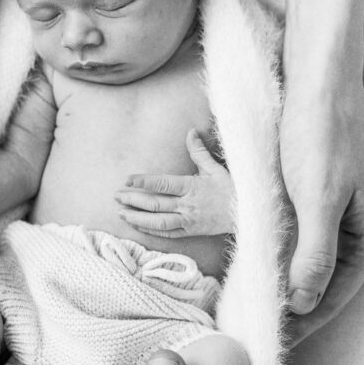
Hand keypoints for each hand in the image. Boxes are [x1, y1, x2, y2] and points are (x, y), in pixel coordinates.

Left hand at [115, 129, 233, 236]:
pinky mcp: (190, 232)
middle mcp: (187, 205)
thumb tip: (191, 131)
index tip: (127, 180)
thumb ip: (199, 151)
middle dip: (133, 200)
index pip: (162, 183)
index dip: (143, 181)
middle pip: (154, 203)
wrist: (247, 213)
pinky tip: (137, 225)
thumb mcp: (215, 168)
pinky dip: (150, 230)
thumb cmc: (231, 188)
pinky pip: (167, 233)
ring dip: (137, 217)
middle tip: (116, 196)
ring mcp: (188, 220)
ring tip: (121, 213)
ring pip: (157, 221)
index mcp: (191, 186)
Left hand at [281, 75, 363, 341]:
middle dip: (293, 307)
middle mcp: (361, 228)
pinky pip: (302, 238)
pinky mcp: (321, 195)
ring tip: (253, 303)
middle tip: (255, 328)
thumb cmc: (319, 133)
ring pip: (311, 262)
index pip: (334, 296)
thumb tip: (303, 304)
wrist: (317, 78)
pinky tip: (259, 263)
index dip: (302, 322)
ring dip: (285, 282)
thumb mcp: (315, 199)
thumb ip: (314, 255)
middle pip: (324, 283)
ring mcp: (342, 211)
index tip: (272, 342)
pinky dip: (282, 255)